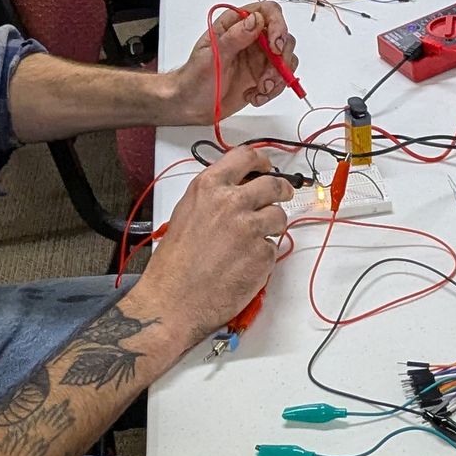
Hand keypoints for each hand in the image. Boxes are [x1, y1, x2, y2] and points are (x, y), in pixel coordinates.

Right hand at [147, 146, 292, 345]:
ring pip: (279, 217)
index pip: (245, 156)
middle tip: (282, 194)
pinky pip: (273, 247)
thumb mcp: (186, 213)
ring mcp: (250, 228)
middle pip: (273, 184)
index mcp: (209, 187)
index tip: (266, 166)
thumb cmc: (174, 264)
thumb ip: (213, 196)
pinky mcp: (263, 254)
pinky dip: (263, 255)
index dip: (260, 160)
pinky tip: (244, 264)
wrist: (174, 299)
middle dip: (282, 189)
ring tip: (252, 241)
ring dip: (272, 226)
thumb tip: (236, 189)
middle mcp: (232, 202)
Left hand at [167, 2, 300, 123]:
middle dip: (281, 60)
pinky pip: (282, 78)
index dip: (278, 25)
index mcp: (236, 24)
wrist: (192, 104)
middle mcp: (252, 37)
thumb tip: (255, 20)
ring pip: (287, 59)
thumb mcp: (211, 56)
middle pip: (284, 36)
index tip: (275, 47)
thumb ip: (234, 37)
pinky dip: (273, 90)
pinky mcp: (264, 75)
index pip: (267, 12)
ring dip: (277, 78)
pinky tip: (255, 96)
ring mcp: (259, 57)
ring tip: (259, 91)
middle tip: (267, 78)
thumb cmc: (195, 77)